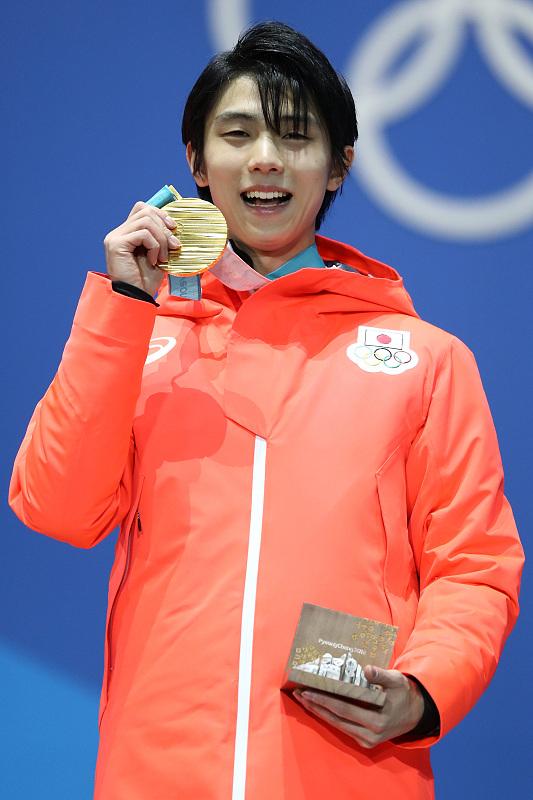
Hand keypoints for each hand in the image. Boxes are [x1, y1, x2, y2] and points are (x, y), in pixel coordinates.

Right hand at [104, 201, 180, 295]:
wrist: (137, 298)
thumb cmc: (146, 280)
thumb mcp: (159, 255)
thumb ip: (162, 238)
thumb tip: (174, 225)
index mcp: (127, 233)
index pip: (142, 208)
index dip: (160, 214)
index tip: (173, 229)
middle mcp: (119, 232)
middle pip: (146, 211)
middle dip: (164, 228)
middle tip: (174, 247)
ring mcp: (115, 237)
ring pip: (146, 221)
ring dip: (161, 239)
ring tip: (163, 257)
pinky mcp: (116, 244)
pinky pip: (143, 234)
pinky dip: (154, 247)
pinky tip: (154, 261)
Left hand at [292, 665, 424, 748]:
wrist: (415, 713)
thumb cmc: (403, 693)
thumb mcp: (396, 680)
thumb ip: (382, 675)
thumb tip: (367, 669)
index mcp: (377, 720)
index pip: (343, 708)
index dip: (324, 700)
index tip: (307, 690)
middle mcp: (370, 734)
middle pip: (336, 718)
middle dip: (315, 705)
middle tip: (298, 693)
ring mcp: (367, 740)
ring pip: (337, 725)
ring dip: (318, 712)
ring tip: (303, 699)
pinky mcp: (365, 741)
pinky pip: (343, 728)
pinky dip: (329, 717)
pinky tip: (317, 707)